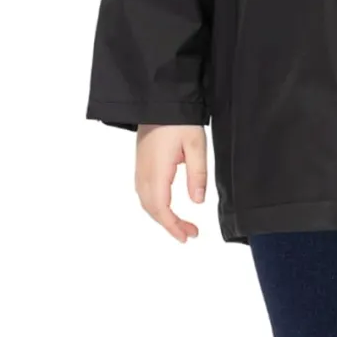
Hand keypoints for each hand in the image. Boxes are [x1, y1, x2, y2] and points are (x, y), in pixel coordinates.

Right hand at [134, 123, 206, 242]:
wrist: (158, 100)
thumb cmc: (179, 120)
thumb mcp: (196, 146)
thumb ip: (197, 175)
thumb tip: (197, 202)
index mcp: (157, 171)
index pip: (161, 208)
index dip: (173, 226)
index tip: (187, 236)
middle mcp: (143, 173)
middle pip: (152, 209)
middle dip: (170, 225)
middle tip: (190, 233)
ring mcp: (139, 169)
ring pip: (146, 202)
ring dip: (162, 217)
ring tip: (182, 224)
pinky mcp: (141, 164)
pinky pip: (144, 193)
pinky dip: (155, 206)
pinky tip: (168, 207)